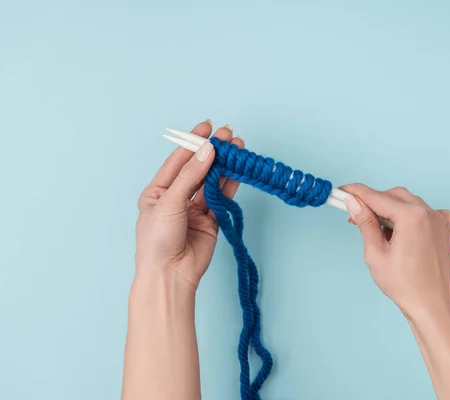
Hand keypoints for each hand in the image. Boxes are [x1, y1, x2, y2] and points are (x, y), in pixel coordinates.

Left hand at [135, 120, 243, 288]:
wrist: (169, 274)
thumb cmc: (158, 240)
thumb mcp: (169, 201)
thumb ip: (191, 175)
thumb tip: (208, 150)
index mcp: (158, 191)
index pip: (178, 160)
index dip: (193, 142)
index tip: (207, 126)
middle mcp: (176, 198)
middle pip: (198, 168)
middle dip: (212, 151)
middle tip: (228, 135)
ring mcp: (194, 209)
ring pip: (212, 182)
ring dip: (224, 165)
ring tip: (238, 148)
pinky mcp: (211, 221)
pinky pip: (222, 198)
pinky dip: (230, 184)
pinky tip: (238, 171)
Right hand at [341, 184, 449, 318]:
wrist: (430, 305)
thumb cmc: (405, 285)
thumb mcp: (375, 253)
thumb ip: (365, 223)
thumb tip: (354, 203)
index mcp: (411, 217)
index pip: (377, 197)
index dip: (356, 193)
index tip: (343, 191)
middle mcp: (428, 213)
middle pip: (394, 195)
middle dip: (374, 202)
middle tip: (356, 216)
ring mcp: (439, 221)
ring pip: (410, 202)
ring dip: (392, 208)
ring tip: (378, 230)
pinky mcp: (445, 230)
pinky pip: (428, 211)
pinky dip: (413, 214)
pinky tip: (404, 228)